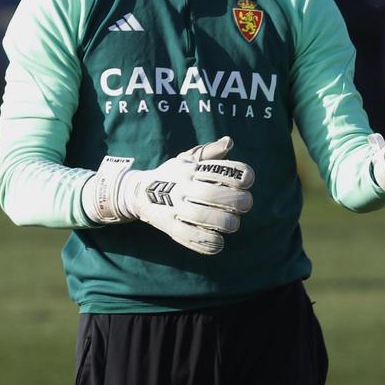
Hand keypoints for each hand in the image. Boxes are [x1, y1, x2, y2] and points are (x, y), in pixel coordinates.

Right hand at [82, 137, 254, 254]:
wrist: (138, 192)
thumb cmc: (173, 175)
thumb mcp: (188, 159)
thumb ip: (210, 152)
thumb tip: (229, 141)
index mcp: (190, 170)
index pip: (219, 170)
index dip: (239, 176)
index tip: (247, 181)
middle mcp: (182, 188)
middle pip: (213, 195)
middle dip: (236, 201)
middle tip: (245, 204)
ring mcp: (174, 208)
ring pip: (203, 217)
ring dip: (224, 222)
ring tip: (233, 224)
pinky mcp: (169, 227)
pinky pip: (189, 237)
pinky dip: (207, 242)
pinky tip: (218, 242)